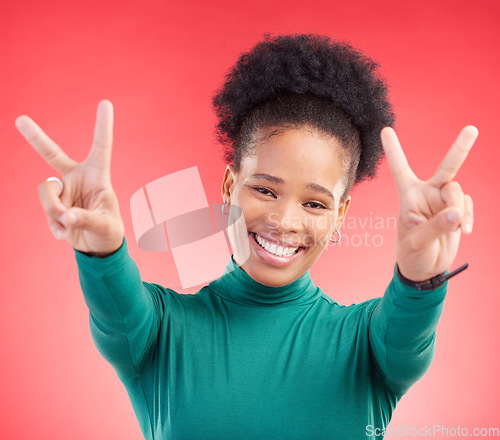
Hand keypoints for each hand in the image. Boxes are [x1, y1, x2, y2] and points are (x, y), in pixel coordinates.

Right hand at [16, 100, 124, 255]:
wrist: (97, 246)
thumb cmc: (109, 231)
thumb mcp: (104, 225)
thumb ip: (85, 219)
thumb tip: (65, 216)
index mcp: (98, 175)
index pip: (101, 146)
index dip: (103, 125)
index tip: (105, 102)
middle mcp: (78, 177)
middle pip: (52, 154)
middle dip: (35, 138)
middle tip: (19, 120)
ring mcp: (63, 190)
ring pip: (45, 190)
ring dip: (54, 209)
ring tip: (68, 224)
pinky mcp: (53, 204)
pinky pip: (44, 208)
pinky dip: (52, 223)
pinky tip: (63, 233)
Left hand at [381, 125, 477, 281]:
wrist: (425, 269)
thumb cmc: (412, 254)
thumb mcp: (416, 241)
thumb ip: (436, 226)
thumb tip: (457, 213)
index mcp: (408, 196)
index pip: (400, 168)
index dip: (394, 149)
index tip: (385, 129)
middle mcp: (427, 194)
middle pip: (446, 168)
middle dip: (460, 149)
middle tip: (471, 130)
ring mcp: (443, 202)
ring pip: (459, 192)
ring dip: (458, 209)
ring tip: (455, 227)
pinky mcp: (457, 211)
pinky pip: (468, 205)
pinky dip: (468, 217)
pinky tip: (464, 230)